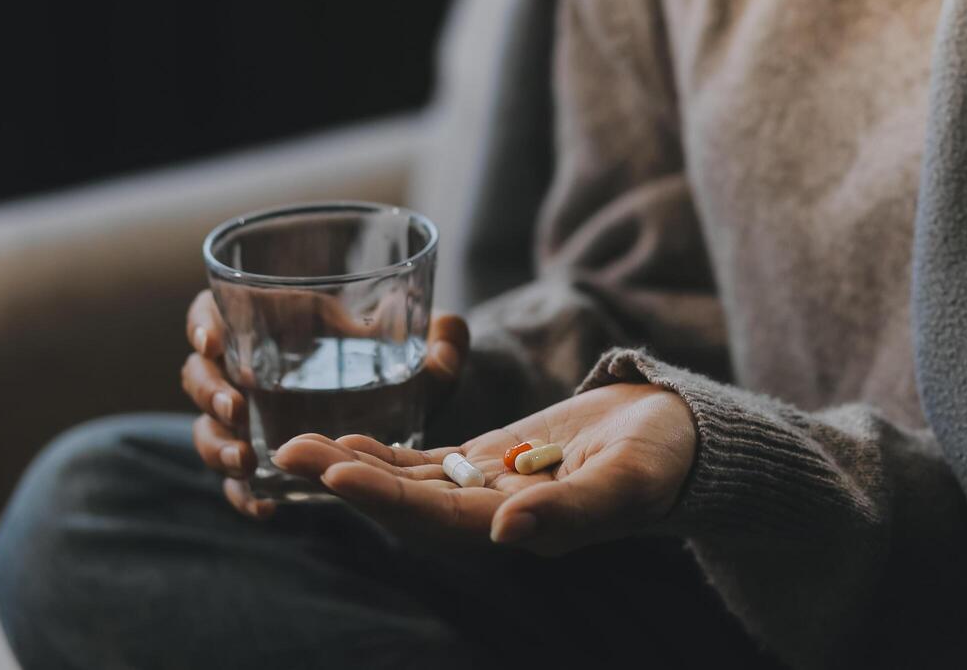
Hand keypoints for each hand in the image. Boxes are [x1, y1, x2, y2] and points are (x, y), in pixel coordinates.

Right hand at [180, 288, 470, 518]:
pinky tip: (264, 509)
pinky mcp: (263, 460)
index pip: (214, 314)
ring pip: (207, 427)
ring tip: (247, 461)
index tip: (214, 340)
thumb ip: (443, 342)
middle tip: (237, 408)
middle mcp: (250, 369)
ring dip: (215, 444)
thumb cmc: (407, 360)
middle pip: (200, 374)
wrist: (412, 406)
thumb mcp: (428, 347)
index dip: (203, 322)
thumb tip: (447, 345)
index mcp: (273, 323)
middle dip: (208, 392)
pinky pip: (236, 479)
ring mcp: (250, 417)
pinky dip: (242, 494)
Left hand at [271, 382, 695, 555]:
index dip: (388, 499)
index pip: (440, 519)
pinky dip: (389, 452)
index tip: (339, 474)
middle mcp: (496, 518)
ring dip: (356, 465)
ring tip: (297, 444)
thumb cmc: (663, 459)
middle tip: (287, 452)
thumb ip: (568, 509)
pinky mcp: (493, 460)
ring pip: (410, 482)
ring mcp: (490, 488)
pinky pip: (430, 462)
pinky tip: (348, 437)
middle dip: (349, 481)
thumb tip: (504, 532)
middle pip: (408, 504)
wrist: (679, 435)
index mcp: (526, 529)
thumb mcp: (625, 480)